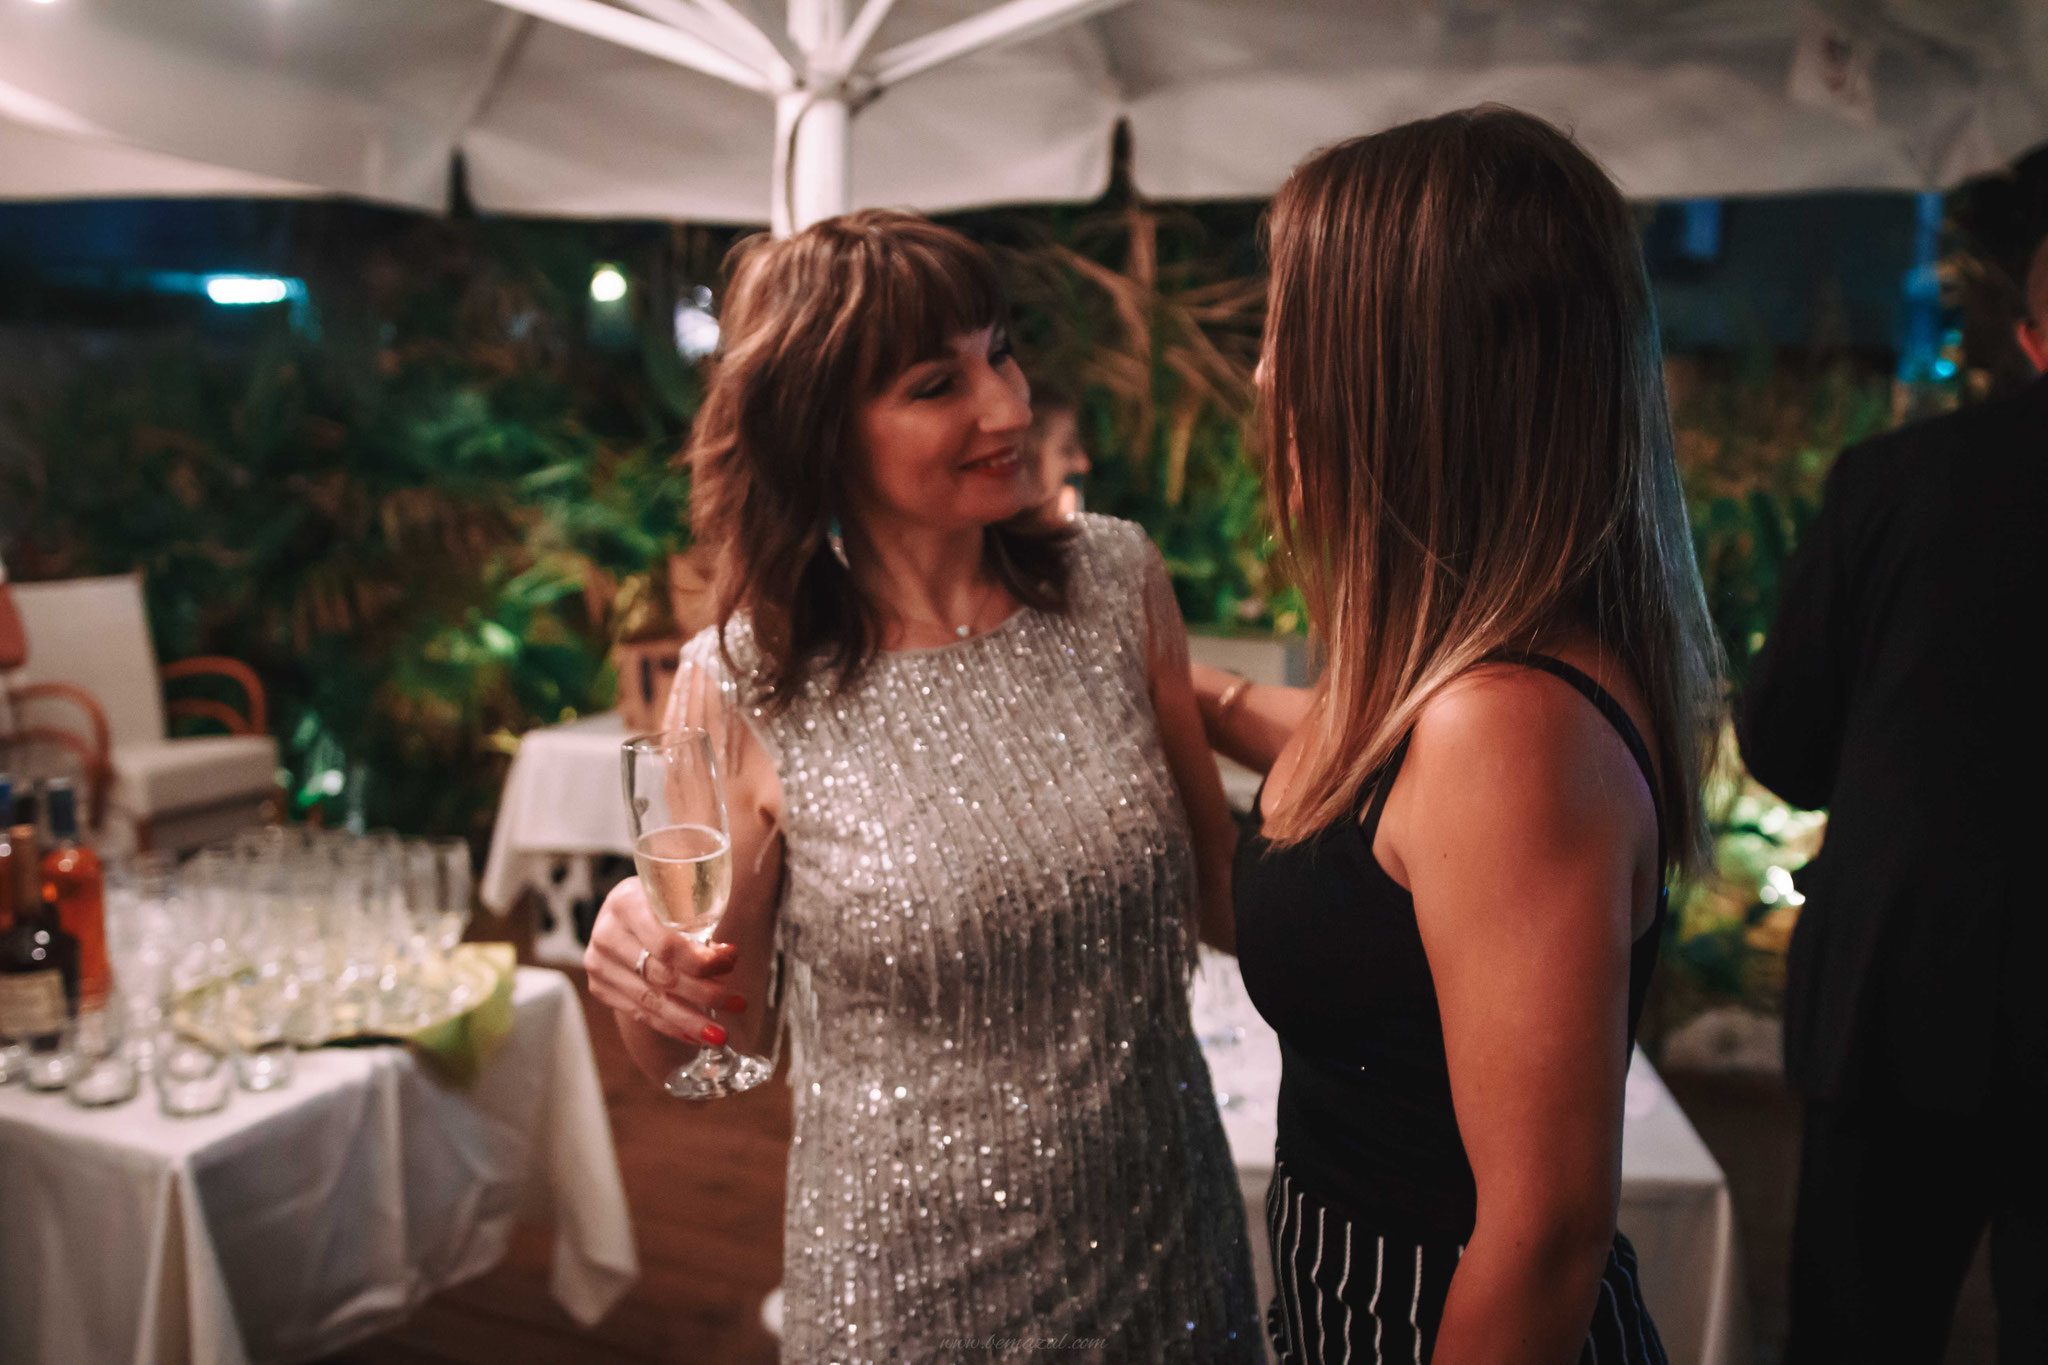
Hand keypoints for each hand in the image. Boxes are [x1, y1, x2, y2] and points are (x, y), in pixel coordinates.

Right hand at [585, 876, 747, 1045]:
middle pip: (661, 975)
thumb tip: (726, 957)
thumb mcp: (679, 899)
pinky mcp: (599, 987)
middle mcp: (607, 934)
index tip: (731, 964)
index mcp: (627, 903)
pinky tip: (694, 1035)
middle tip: (739, 1003)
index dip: (701, 961)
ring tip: (720, 1034)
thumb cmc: (662, 903)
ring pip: (651, 1000)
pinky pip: (639, 1013)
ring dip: (690, 1020)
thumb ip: (700, 925)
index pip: (667, 944)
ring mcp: (599, 963)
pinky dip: (670, 1026)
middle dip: (705, 993)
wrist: (626, 912)